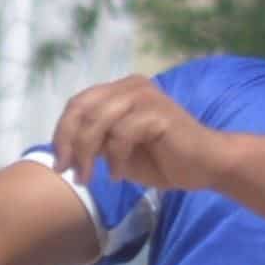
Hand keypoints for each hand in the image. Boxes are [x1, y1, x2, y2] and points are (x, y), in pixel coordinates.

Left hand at [46, 74, 226, 201]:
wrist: (205, 165)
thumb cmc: (163, 160)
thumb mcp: (118, 152)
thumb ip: (96, 143)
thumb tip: (66, 148)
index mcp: (120, 90)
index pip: (78, 104)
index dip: (62, 133)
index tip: (59, 164)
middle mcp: (130, 86)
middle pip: (82, 108)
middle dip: (68, 143)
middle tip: (68, 171)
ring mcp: (144, 95)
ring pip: (98, 121)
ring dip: (87, 154)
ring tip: (89, 178)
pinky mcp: (157, 112)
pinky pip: (121, 133)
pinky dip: (114, 158)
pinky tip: (118, 174)